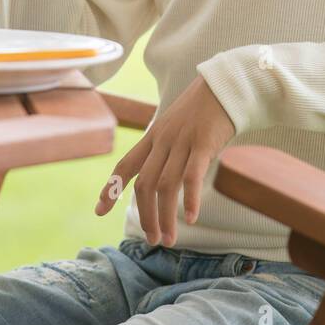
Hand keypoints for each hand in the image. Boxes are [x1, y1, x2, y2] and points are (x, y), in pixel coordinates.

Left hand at [93, 75, 234, 246]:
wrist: (226, 85)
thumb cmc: (203, 109)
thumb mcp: (176, 125)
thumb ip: (166, 148)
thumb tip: (162, 176)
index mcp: (153, 136)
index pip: (125, 165)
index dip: (110, 189)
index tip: (99, 211)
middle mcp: (163, 140)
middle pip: (144, 184)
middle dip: (145, 216)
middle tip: (151, 240)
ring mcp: (182, 142)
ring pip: (165, 186)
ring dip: (165, 217)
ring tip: (168, 239)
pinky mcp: (203, 143)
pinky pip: (192, 176)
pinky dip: (190, 199)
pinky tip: (190, 219)